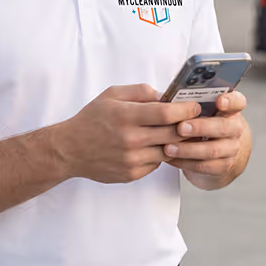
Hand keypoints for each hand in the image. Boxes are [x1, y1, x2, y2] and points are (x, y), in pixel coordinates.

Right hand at [52, 84, 200, 183]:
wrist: (69, 149)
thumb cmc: (92, 119)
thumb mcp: (112, 95)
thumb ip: (140, 92)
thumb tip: (166, 96)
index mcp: (126, 115)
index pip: (166, 113)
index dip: (186, 110)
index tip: (195, 107)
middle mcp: (130, 139)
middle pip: (173, 134)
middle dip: (186, 126)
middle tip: (194, 121)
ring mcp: (131, 159)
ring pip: (168, 151)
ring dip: (174, 143)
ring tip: (175, 134)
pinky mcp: (131, 174)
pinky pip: (156, 164)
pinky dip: (158, 155)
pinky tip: (153, 147)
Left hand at [162, 91, 247, 182]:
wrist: (214, 149)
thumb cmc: (199, 121)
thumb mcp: (196, 108)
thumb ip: (183, 100)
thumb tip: (159, 97)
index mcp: (229, 108)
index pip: (237, 101)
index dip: (230, 101)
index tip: (219, 100)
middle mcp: (234, 127)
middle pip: (224, 127)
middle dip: (200, 127)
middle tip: (180, 127)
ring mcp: (231, 148)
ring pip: (213, 150)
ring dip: (188, 149)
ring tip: (168, 147)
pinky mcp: (223, 166)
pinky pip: (204, 166)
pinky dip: (185, 162)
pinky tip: (171, 158)